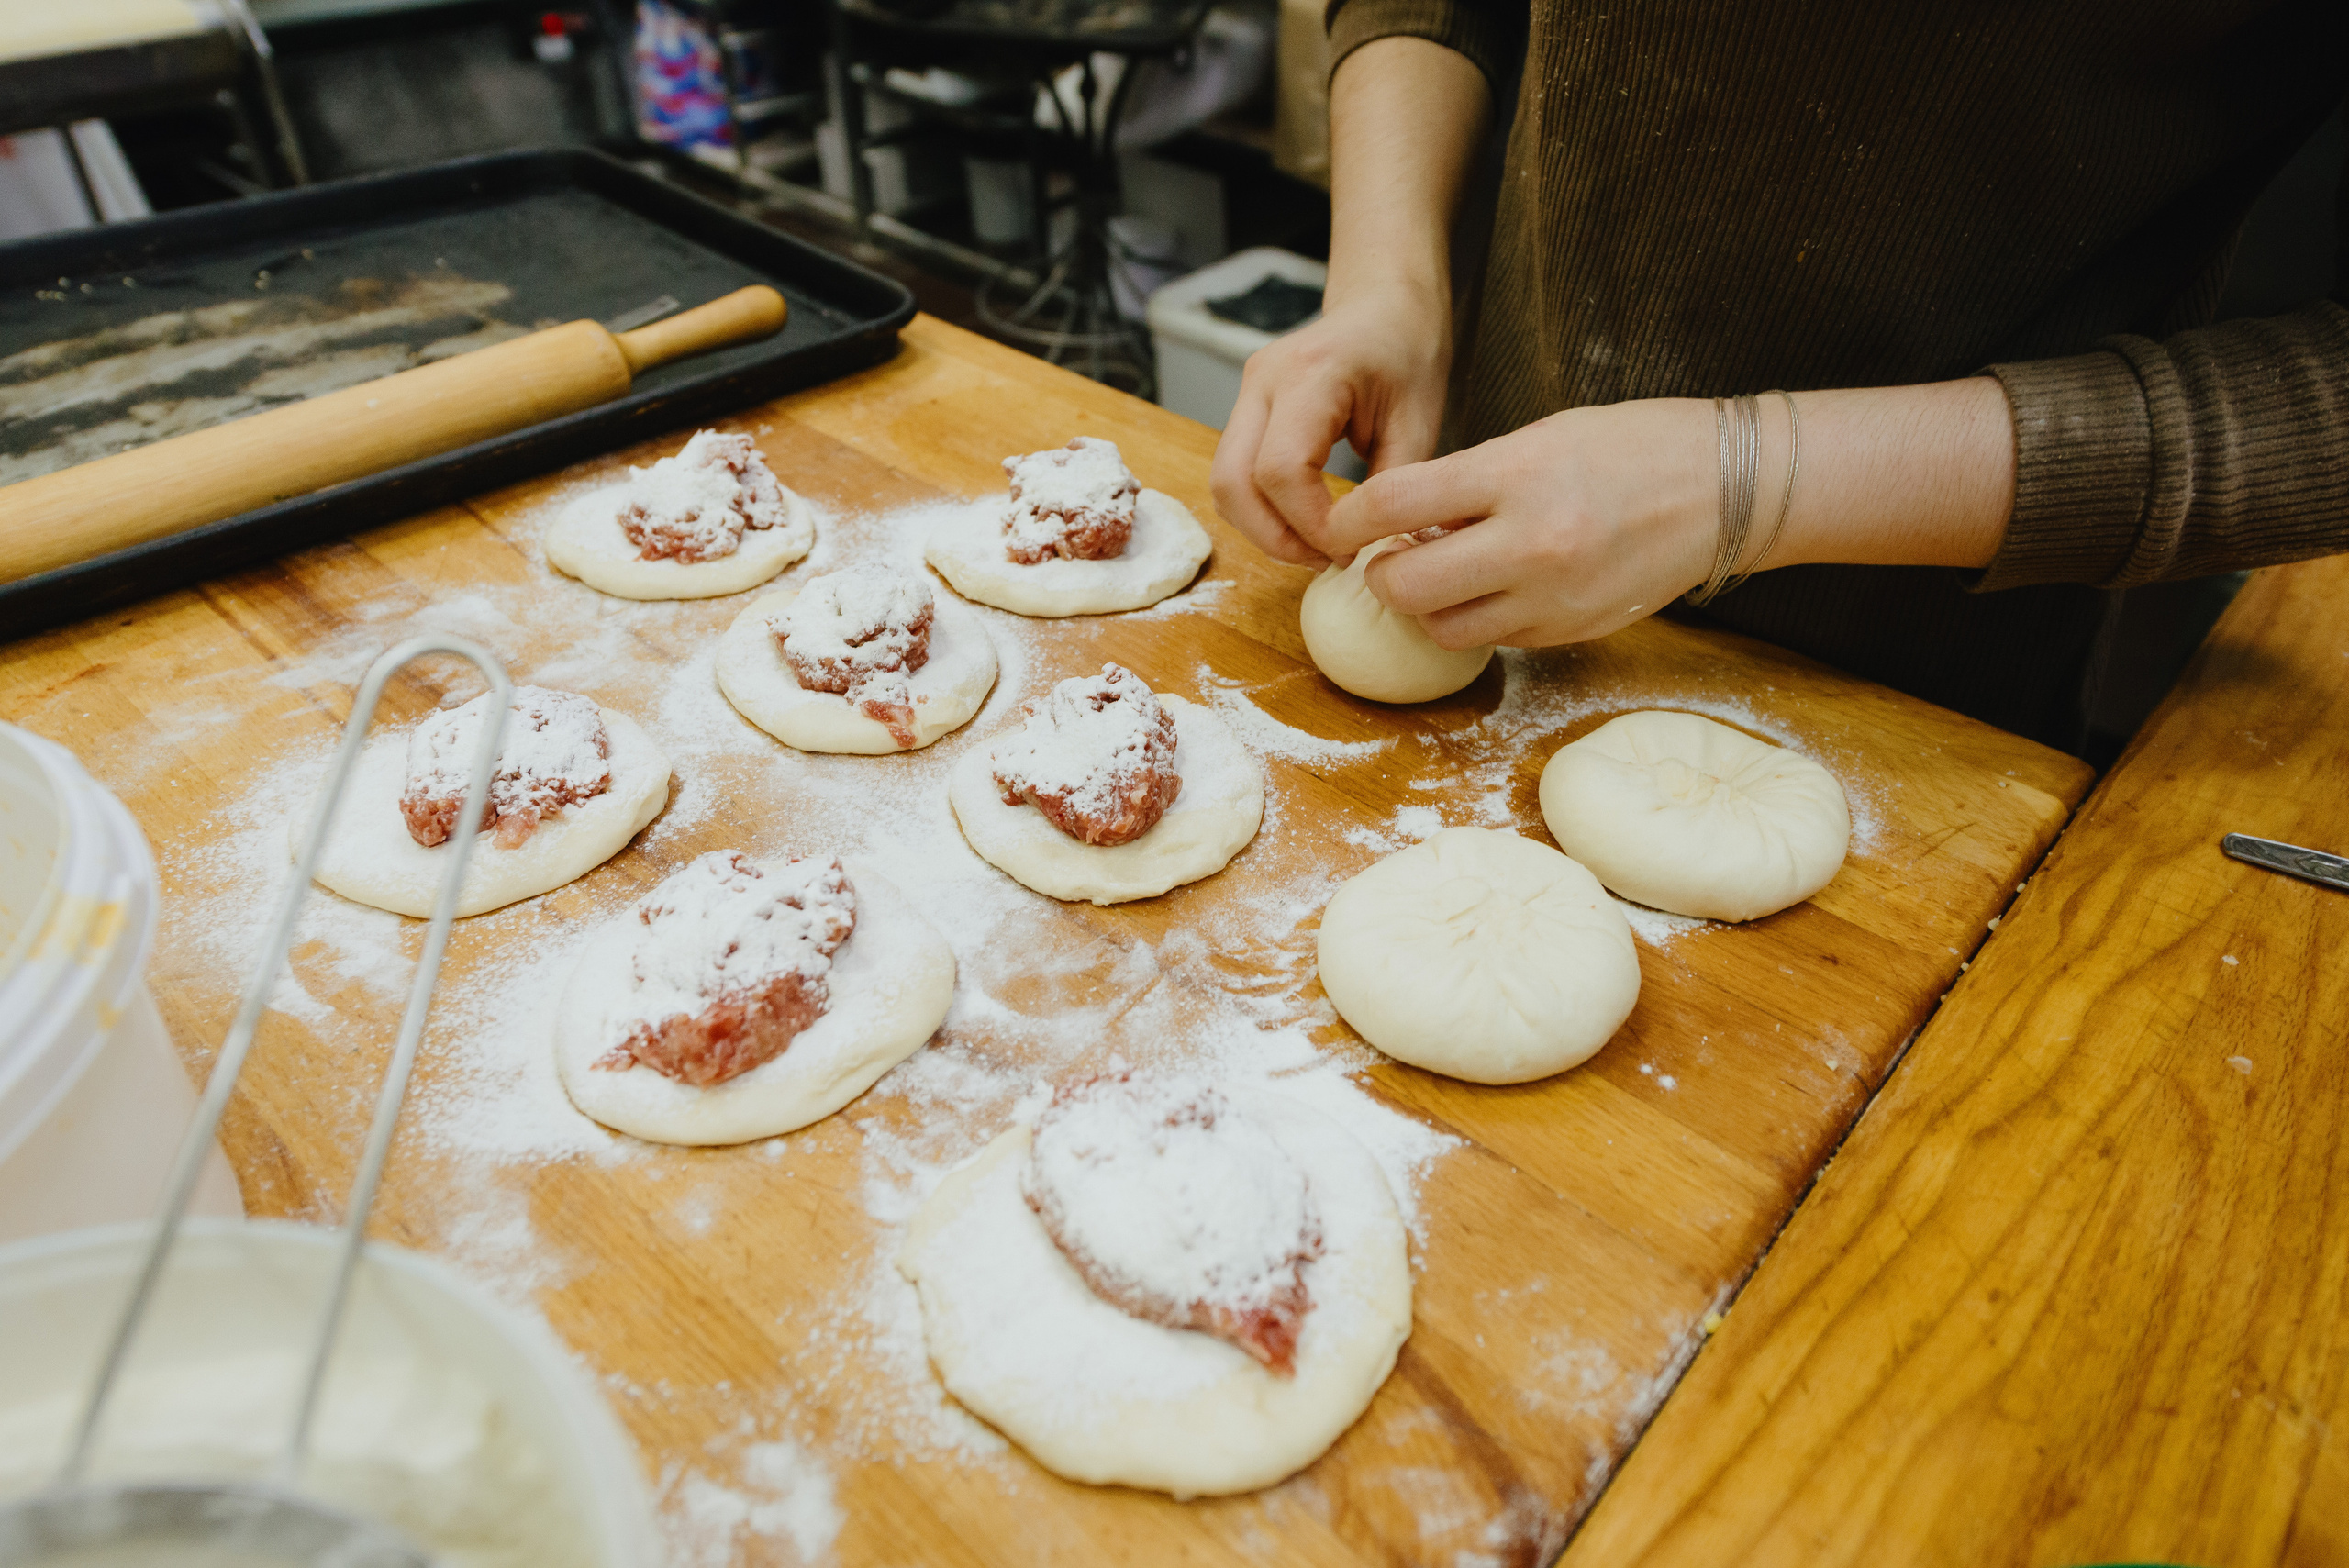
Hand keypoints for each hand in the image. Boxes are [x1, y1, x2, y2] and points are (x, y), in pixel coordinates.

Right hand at [1209, 283, 1451, 567]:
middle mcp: (1264, 380)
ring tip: (1316, 547)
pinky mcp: (1245, 410)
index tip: (1351, 547)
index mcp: (1311, 372)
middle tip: (1325, 561)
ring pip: (1223, 484)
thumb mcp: (1420, 420)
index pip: (1281, 470)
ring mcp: (1246, 393)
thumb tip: (1375, 550)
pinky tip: (1303, 523)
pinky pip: (1233, 474)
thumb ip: (1394, 487)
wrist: (1385, 306)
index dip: (1309, 525)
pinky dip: (1260, 510)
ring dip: (1262, 529)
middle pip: (1233, 482)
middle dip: (1274, 537)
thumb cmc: (1409, 351)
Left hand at [1320, 399, 1720, 648]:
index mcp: (1517, 476)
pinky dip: (1474, 619)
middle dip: (1381, 573)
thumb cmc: (1631, 446)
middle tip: (1389, 554)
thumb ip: (1466, 481)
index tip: (1343, 521)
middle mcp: (1531, 544)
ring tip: (1442, 571)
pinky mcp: (1570, 631)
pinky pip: (1492, 640)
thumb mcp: (1539, 437)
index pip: (1393, 504)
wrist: (1728, 488)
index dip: (1350, 518)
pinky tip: (1489, 586)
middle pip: (1403, 585)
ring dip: (1424, 606)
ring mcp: (1553, 598)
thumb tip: (1401, 524)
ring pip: (1441, 629)